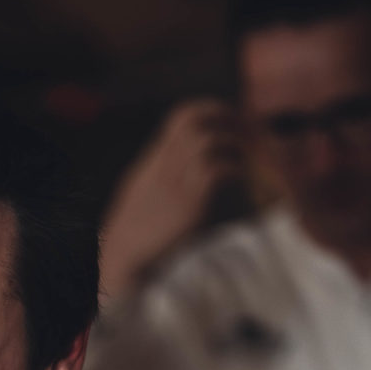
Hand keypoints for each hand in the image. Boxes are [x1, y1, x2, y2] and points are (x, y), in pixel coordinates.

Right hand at [99, 99, 239, 304]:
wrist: (124, 259)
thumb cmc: (135, 232)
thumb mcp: (143, 192)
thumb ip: (162, 173)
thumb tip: (183, 163)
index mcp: (155, 160)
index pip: (181, 116)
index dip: (210, 110)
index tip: (229, 118)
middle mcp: (163, 165)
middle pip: (194, 120)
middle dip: (225, 117)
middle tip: (246, 129)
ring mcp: (174, 184)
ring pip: (206, 141)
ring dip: (232, 143)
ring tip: (246, 156)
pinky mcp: (186, 205)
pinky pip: (214, 171)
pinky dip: (232, 169)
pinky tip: (239, 179)